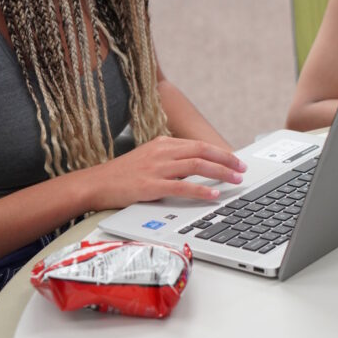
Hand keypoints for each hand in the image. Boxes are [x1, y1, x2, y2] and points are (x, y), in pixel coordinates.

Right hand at [86, 136, 245, 209]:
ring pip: (196, 165)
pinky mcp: (150, 186)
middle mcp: (162, 152)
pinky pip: (181, 187)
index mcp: (163, 143)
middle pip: (202, 152)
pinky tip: (213, 194)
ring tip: (235, 180)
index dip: (221, 152)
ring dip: (220, 172)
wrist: (95, 183)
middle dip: (226, 160)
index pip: (199, 145)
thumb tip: (197, 167)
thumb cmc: (122, 174)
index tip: (236, 160)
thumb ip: (171, 160)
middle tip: (242, 169)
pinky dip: (200, 189)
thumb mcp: (149, 159)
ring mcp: (156, 168)